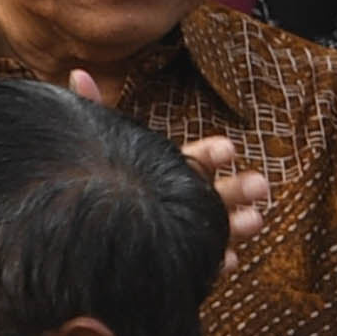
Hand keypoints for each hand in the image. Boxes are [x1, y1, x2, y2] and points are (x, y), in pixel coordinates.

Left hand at [69, 68, 267, 248]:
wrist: (84, 234)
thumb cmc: (99, 182)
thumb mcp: (100, 147)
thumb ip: (92, 110)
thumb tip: (77, 72)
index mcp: (172, 169)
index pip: (199, 157)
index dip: (214, 153)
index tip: (228, 149)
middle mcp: (184, 199)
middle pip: (219, 191)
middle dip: (241, 187)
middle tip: (260, 185)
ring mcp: (187, 230)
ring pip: (220, 227)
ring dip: (239, 223)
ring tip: (255, 221)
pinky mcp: (183, 260)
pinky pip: (205, 263)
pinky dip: (218, 262)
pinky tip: (227, 261)